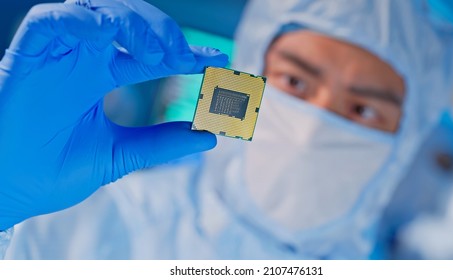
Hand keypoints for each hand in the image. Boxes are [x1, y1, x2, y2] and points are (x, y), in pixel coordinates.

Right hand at [0, 0, 227, 229]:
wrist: (8, 191)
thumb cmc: (53, 173)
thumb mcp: (119, 155)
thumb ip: (160, 143)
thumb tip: (208, 138)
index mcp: (102, 77)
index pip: (150, 54)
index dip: (184, 53)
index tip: (215, 60)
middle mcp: (83, 60)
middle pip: (128, 21)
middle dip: (162, 31)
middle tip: (186, 57)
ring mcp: (57, 55)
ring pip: (97, 10)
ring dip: (133, 22)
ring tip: (157, 53)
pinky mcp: (28, 55)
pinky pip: (51, 19)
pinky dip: (83, 20)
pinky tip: (110, 38)